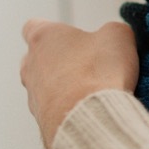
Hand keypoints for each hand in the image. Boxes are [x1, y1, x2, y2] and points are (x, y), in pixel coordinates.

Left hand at [20, 19, 138, 148]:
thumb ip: (112, 30)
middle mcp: (31, 66)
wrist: (92, 119)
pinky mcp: (42, 121)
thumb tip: (113, 38)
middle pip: (37, 58)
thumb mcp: (117, 36)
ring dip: (65, 88)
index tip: (74, 37)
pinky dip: (69, 110)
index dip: (55, 30)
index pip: (34, 26)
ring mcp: (33, 96)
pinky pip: (55, 112)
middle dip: (60, 61)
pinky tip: (91, 111)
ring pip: (45, 87)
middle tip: (89, 64)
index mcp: (43, 37)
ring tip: (93, 91)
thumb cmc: (99, 72)